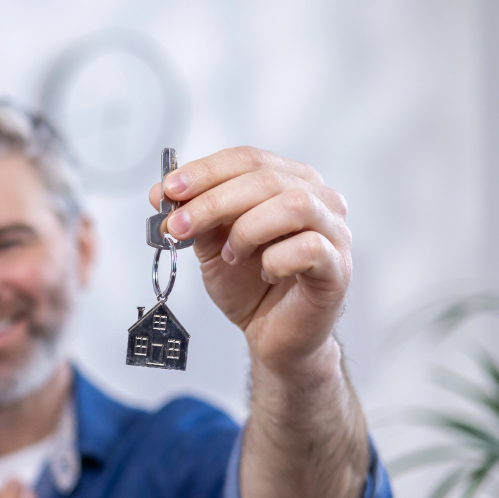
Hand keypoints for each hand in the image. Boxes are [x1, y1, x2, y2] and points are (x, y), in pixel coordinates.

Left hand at [150, 146, 352, 378]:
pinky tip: (264, 273)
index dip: (206, 171)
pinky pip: (309, 248)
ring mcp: (333, 232)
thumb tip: (160, 193)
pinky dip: (276, 259)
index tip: (169, 189)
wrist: (273, 335)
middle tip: (180, 225)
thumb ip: (194, 217)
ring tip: (230, 256)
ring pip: (293, 205)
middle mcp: (318, 199)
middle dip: (213, 201)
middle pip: (266, 179)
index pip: (247, 160)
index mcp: (287, 182)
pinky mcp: (337, 268)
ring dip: (247, 229)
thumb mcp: (212, 246)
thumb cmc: (250, 286)